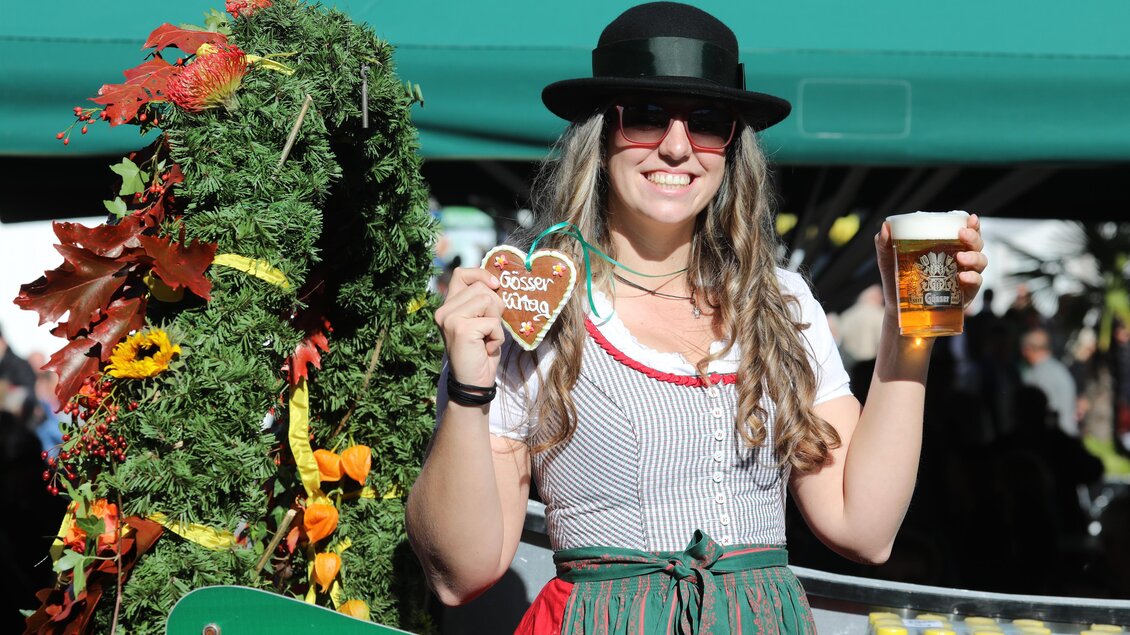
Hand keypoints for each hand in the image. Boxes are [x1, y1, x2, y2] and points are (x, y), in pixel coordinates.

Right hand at [434, 267, 504, 387]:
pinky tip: (486, 348)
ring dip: (496, 322)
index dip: (481, 274)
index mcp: (448, 306)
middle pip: (482, 287)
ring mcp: (450, 318)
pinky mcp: (461, 328)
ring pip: (489, 300)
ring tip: (486, 338)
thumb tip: (497, 282)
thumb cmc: (481, 352)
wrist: (473, 383)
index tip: (495, 286)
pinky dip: (497, 336)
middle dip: (495, 307)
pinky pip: (493, 322)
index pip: (462, 273)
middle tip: (488, 330)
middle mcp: (444, 310)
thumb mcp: (482, 321)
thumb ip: (483, 302)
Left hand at [875, 213, 987, 310]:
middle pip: (976, 244)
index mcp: (945, 247)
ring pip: (980, 261)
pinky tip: (962, 277)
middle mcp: (958, 259)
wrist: (898, 307)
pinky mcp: (965, 293)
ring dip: (974, 257)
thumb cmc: (897, 279)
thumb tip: (885, 226)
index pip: (964, 232)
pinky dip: (973, 278)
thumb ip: (885, 244)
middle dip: (973, 237)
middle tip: (962, 234)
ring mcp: (964, 275)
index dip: (972, 225)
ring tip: (960, 258)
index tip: (971, 218)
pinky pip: (976, 283)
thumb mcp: (889, 260)